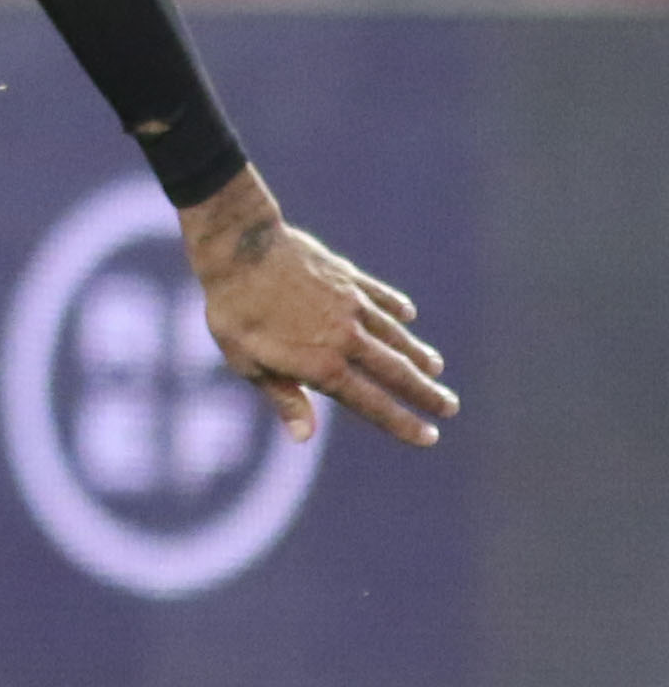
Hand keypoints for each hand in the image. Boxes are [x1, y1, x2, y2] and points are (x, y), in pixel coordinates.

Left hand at [180, 170, 454, 447]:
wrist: (241, 249)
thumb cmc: (235, 311)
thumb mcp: (248, 363)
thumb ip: (283, 397)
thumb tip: (303, 437)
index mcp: (322, 365)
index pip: (371, 403)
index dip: (401, 422)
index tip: (429, 437)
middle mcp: (346, 337)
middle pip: (396, 371)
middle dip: (425, 392)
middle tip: (450, 407)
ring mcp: (352, 304)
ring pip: (395, 335)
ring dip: (416, 353)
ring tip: (435, 368)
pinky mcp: (348, 277)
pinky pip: (380, 297)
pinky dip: (396, 308)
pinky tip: (408, 315)